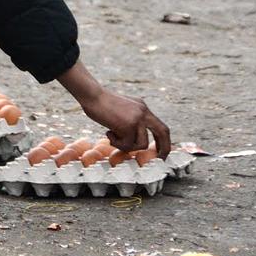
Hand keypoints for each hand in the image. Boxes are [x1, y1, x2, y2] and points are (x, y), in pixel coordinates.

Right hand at [56, 61, 170, 158]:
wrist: (92, 95)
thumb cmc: (100, 103)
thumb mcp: (122, 109)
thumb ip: (131, 119)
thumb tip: (133, 137)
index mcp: (142, 108)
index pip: (160, 125)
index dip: (163, 140)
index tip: (159, 151)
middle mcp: (143, 112)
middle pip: (163, 132)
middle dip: (164, 148)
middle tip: (160, 159)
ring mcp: (137, 118)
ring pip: (142, 144)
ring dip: (127, 146)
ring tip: (113, 138)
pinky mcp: (128, 126)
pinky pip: (127, 144)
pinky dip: (116, 143)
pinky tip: (108, 133)